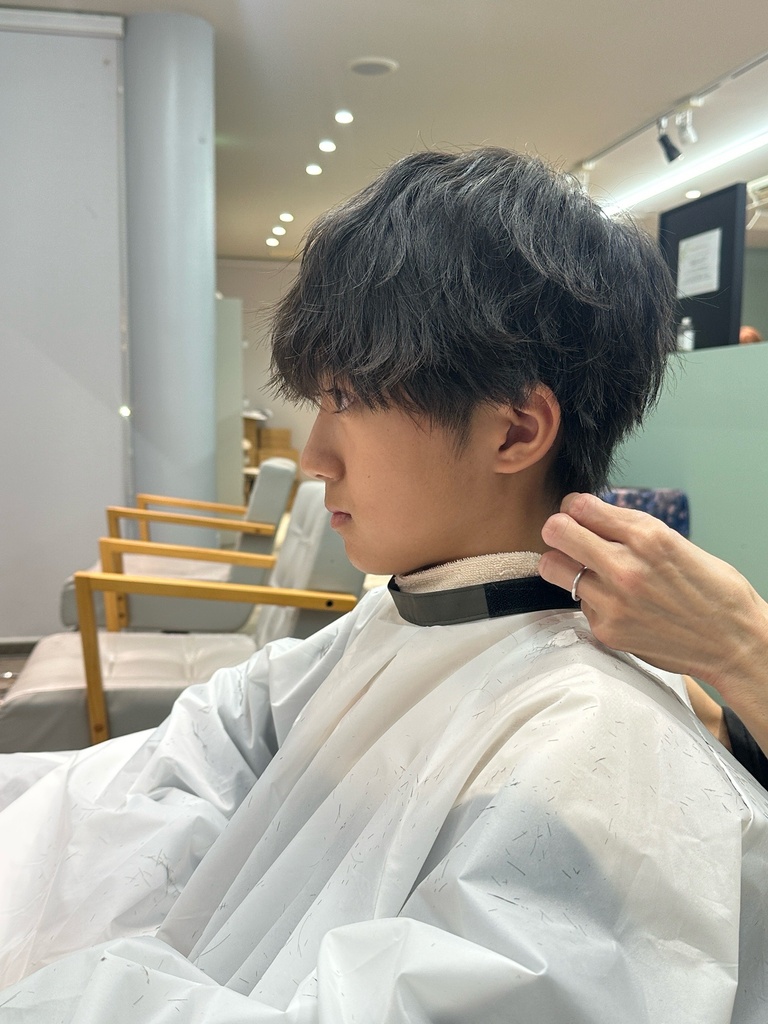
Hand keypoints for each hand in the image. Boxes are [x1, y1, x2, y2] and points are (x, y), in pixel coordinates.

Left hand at [539, 493, 767, 753]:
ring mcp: (612, 601)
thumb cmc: (712, 589)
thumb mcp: (674, 541)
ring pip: (553, 568)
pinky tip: (616, 604)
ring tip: (588, 572)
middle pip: (555, 531)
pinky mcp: (606, 629)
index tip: (578, 516)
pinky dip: (591, 600)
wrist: (734, 641)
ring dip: (566, 566)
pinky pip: (578, 602)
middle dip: (558, 531)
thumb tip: (589, 515)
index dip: (574, 509)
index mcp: (646, 535)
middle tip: (569, 539)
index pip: (579, 506)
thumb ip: (629, 529)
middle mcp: (624, 566)